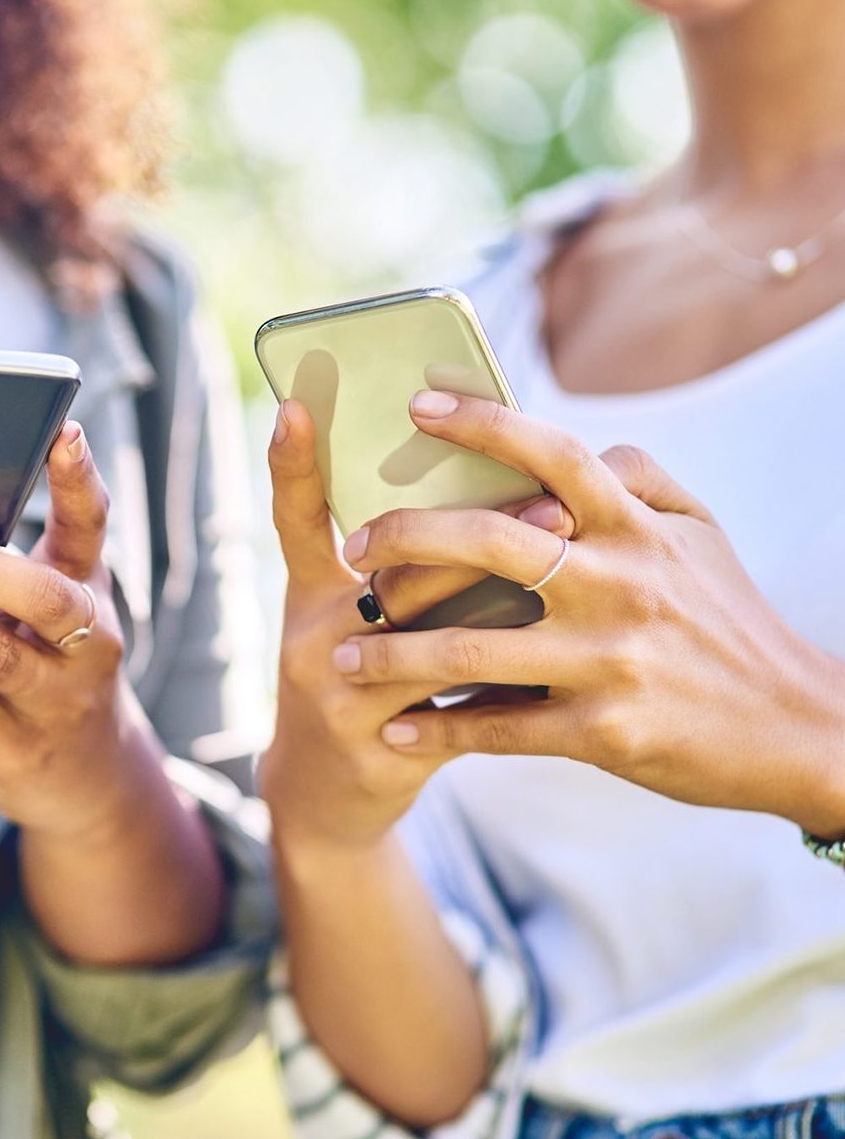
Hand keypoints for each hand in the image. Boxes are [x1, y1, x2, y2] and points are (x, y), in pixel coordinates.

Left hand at [0, 422, 135, 832]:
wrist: (87, 775)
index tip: (60, 428)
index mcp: (92, 593)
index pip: (93, 527)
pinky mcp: (20, 748)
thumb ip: (9, 568)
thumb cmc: (50, 668)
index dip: (80, 480)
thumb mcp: (50, 616)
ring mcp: (58, 698)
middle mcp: (89, 642)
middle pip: (44, 595)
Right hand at [258, 400, 570, 851]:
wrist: (326, 793)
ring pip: (432, 639)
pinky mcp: (375, 748)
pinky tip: (563, 667)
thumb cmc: (354, 681)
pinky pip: (459, 710)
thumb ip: (399, 566)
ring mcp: (338, 696)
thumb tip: (485, 483)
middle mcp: (310, 636)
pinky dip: (512, 685)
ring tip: (570, 568)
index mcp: (308, 593)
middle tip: (550, 503)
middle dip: (471, 534)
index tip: (299, 406)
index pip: (296, 515)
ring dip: (506, 604)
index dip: (292, 463)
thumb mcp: (345, 620)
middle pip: (391, 572)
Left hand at [337, 390, 844, 836]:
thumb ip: (643, 481)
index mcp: (638, 527)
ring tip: (342, 657)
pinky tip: (395, 731)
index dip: (482, 422)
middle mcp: (619, 583)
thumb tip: (584, 451)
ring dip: (395, 653)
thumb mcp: (700, 536)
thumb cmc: (730, 621)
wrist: (795, 727)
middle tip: (354, 547)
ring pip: (473, 649)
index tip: (416, 405)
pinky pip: (498, 730)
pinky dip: (439, 732)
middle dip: (408, 538)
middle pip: (490, 542)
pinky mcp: (603, 732)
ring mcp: (608, 660)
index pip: (552, 454)